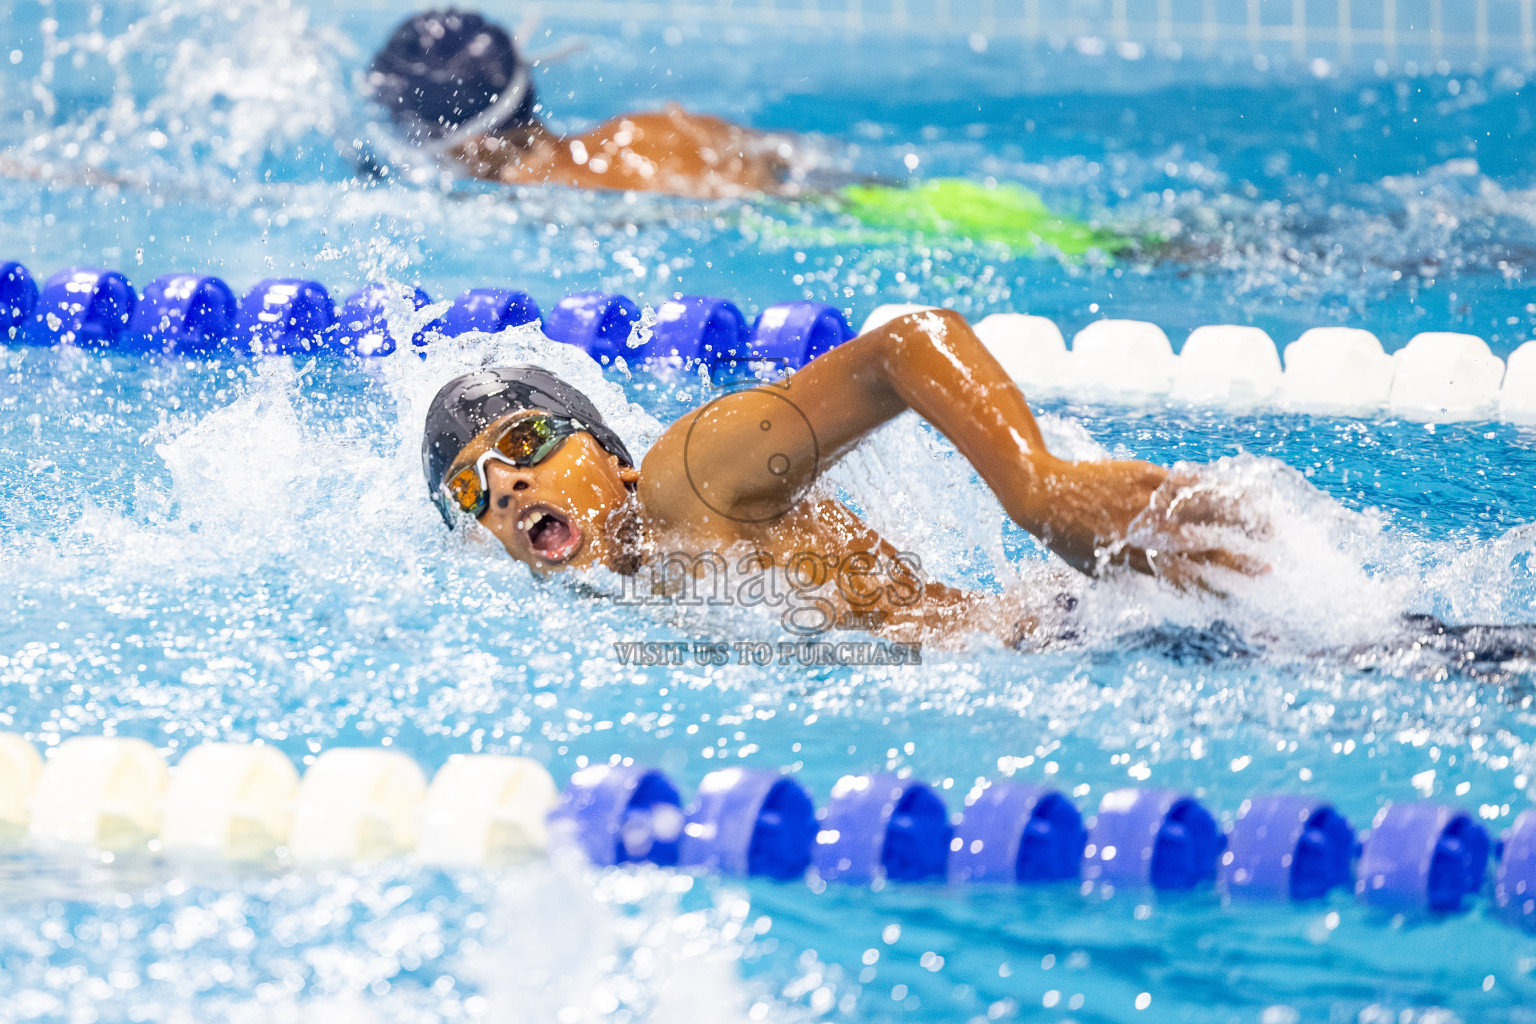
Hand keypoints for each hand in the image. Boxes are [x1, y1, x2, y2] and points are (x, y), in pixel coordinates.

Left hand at [1038, 459, 1269, 591]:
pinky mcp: (1145, 475)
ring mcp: (1147, 500)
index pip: (1185, 578)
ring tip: (1267, 526)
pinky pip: (1187, 483)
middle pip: (1202, 547)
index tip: (1241, 596)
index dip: (1216, 587)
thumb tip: (1167, 585)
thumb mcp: (1097, 567)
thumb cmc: (1067, 537)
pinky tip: (1237, 494)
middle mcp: (1144, 531)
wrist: (1041, 493)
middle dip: (1238, 559)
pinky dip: (1215, 489)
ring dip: (1239, 519)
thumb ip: (1133, 573)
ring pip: (1202, 510)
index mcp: (1134, 559)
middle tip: (1269, 567)